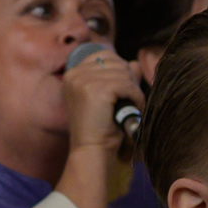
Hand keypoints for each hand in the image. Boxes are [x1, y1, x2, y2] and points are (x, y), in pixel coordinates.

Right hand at [55, 47, 145, 207]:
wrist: (91, 151)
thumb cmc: (100, 129)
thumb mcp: (107, 99)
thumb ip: (119, 78)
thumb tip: (135, 64)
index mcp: (72, 74)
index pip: (103, 56)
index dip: (119, 70)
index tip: (122, 91)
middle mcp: (74, 74)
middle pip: (115, 62)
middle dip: (128, 80)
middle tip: (129, 101)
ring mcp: (84, 80)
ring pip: (123, 72)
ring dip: (134, 91)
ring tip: (131, 107)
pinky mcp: (96, 89)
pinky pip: (127, 84)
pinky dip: (136, 97)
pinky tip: (132, 110)